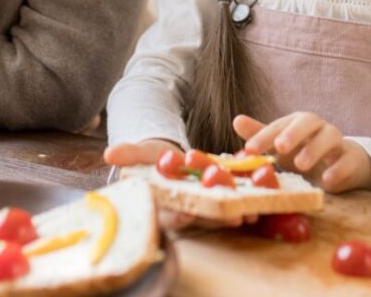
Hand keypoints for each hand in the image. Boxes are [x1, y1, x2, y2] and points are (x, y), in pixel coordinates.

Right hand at [103, 138, 256, 230]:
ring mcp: (207, 205)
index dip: (177, 217)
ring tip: (252, 210)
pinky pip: (237, 196)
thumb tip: (108, 153)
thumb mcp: (140, 155)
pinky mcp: (224, 195)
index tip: (184, 215)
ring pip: (222, 211)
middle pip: (202, 217)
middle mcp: (187, 210)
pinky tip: (262, 189)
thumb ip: (128, 154)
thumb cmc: (152, 160)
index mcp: (165, 205)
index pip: (170, 216)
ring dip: (237, 211)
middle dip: (216, 217)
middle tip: (232, 216)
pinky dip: (250, 193)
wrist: (172, 157)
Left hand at [234, 113, 370, 193]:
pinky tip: (327, 180)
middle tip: (280, 148)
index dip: (264, 135)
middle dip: (294, 133)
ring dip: (315, 149)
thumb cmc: (307, 152)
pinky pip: (348, 159)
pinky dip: (338, 168)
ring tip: (301, 165)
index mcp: (299, 123)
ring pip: (330, 136)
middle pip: (309, 121)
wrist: (344, 164)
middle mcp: (318, 128)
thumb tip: (236, 120)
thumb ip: (262, 134)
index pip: (280, 124)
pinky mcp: (352, 159)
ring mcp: (338, 142)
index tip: (249, 149)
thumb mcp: (283, 146)